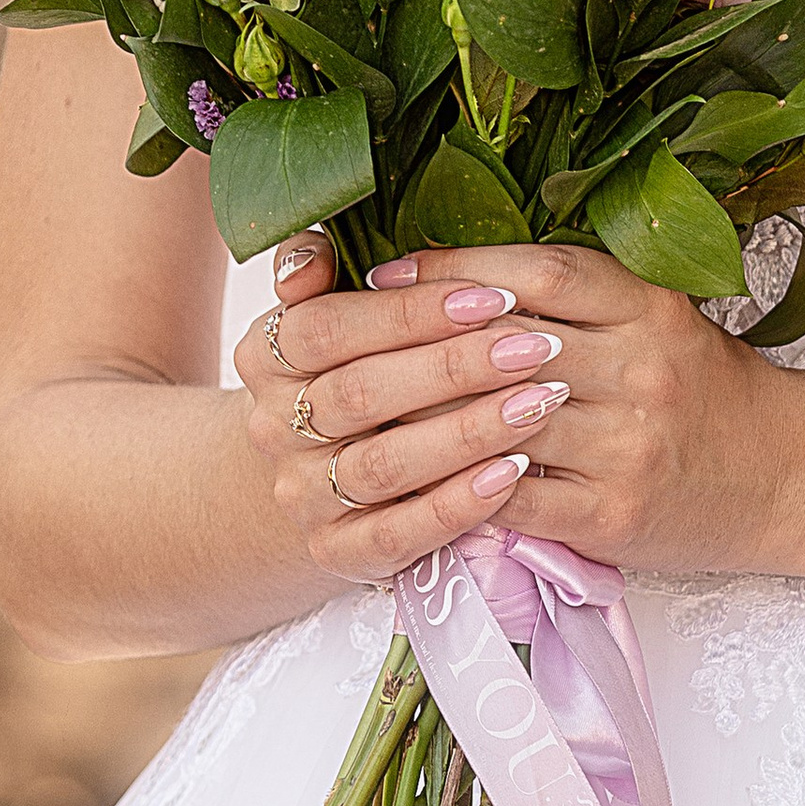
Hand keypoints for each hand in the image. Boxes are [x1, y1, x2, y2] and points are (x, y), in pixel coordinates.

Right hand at [235, 232, 579, 587]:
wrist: (317, 467)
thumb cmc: (351, 365)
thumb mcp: (331, 308)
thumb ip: (320, 264)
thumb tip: (314, 254)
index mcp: (265, 356)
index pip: (329, 327)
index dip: (412, 312)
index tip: (493, 297)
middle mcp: (272, 428)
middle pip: (361, 393)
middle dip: (455, 367)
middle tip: (535, 348)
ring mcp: (301, 496)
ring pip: (383, 465)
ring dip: (468, 432)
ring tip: (539, 403)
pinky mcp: (336, 551)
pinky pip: (397, 536)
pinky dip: (457, 505)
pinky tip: (514, 473)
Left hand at [241, 234, 794, 585]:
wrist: (792, 475)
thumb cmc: (713, 391)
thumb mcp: (662, 319)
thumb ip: (581, 297)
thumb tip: (465, 279)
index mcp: (650, 307)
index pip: (535, 273)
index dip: (454, 267)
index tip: (387, 270)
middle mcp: (642, 369)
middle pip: (505, 345)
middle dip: (417, 342)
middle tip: (345, 338)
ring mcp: (629, 445)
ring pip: (500, 423)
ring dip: (424, 417)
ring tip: (361, 409)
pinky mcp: (617, 514)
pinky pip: (517, 499)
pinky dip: (460, 488)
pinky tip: (412, 478)